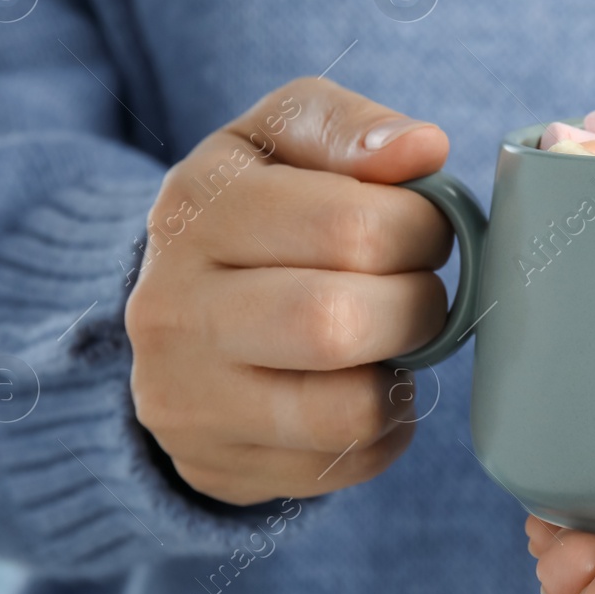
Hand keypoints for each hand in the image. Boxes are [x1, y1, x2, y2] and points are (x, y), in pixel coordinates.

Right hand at [126, 78, 452, 504]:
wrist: (175, 312)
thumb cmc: (255, 209)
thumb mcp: (282, 138)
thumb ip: (350, 127)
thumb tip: (423, 147)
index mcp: (195, 206)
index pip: (349, 226)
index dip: (421, 228)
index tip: (423, 227)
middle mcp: (171, 307)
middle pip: (339, 323)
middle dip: (416, 304)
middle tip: (417, 288)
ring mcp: (186, 399)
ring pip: (345, 409)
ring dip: (402, 371)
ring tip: (392, 338)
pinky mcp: (216, 466)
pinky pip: (347, 460)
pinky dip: (384, 423)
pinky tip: (360, 383)